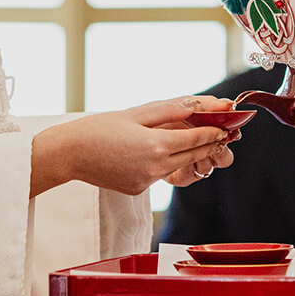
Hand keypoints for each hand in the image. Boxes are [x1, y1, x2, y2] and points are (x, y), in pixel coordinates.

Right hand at [30, 96, 235, 197]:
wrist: (68, 154)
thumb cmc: (97, 128)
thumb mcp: (135, 113)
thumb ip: (170, 111)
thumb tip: (198, 106)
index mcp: (156, 145)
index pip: (196, 139)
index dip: (213, 132)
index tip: (226, 126)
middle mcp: (155, 167)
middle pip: (193, 156)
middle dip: (208, 144)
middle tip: (221, 133)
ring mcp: (147, 182)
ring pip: (177, 165)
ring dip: (187, 153)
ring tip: (194, 140)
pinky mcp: (138, 189)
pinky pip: (159, 174)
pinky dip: (163, 162)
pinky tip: (155, 151)